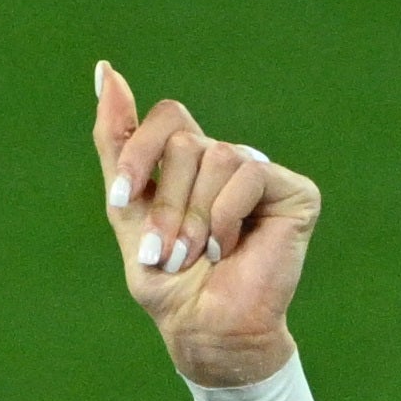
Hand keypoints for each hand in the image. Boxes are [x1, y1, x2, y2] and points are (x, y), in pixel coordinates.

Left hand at [93, 62, 319, 388]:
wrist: (206, 331)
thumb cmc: (169, 282)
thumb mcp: (127, 208)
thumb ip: (116, 142)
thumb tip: (104, 69)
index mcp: (193, 161)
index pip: (167, 119)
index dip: (139, 154)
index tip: (122, 201)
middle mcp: (229, 160)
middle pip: (186, 143)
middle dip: (167, 204)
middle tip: (170, 253)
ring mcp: (262, 175)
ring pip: (216, 157)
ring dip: (195, 218)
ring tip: (200, 257)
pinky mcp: (295, 193)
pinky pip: (249, 172)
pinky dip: (228, 215)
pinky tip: (231, 249)